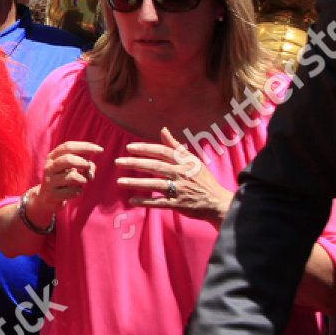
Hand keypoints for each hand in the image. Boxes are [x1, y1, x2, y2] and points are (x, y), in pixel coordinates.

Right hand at [30, 140, 104, 222]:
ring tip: (83, 182)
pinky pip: (73, 191)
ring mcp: (49, 181)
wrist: (46, 199)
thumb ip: (85, 166)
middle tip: (89, 169)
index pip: (68, 147)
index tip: (101, 150)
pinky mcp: (52, 195)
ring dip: (83, 179)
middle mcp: (49, 167)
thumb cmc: (64, 180)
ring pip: (72, 176)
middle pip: (68, 159)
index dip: (85, 147)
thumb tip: (91, 171)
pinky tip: (77, 192)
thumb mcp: (73, 169)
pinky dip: (80, 191)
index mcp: (53, 157)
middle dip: (84, 163)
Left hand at [115, 126, 231, 225]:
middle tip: (118, 161)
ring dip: (136, 183)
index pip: (162, 152)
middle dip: (136, 163)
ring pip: (155, 185)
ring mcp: (180, 190)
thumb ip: (175, 146)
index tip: (129, 148)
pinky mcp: (178, 204)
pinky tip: (132, 200)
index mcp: (184, 162)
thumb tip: (163, 130)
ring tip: (120, 181)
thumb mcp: (193, 160)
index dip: (146, 149)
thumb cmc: (202, 179)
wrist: (217, 202)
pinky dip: (146, 202)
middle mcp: (181, 174)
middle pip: (156, 166)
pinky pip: (159, 203)